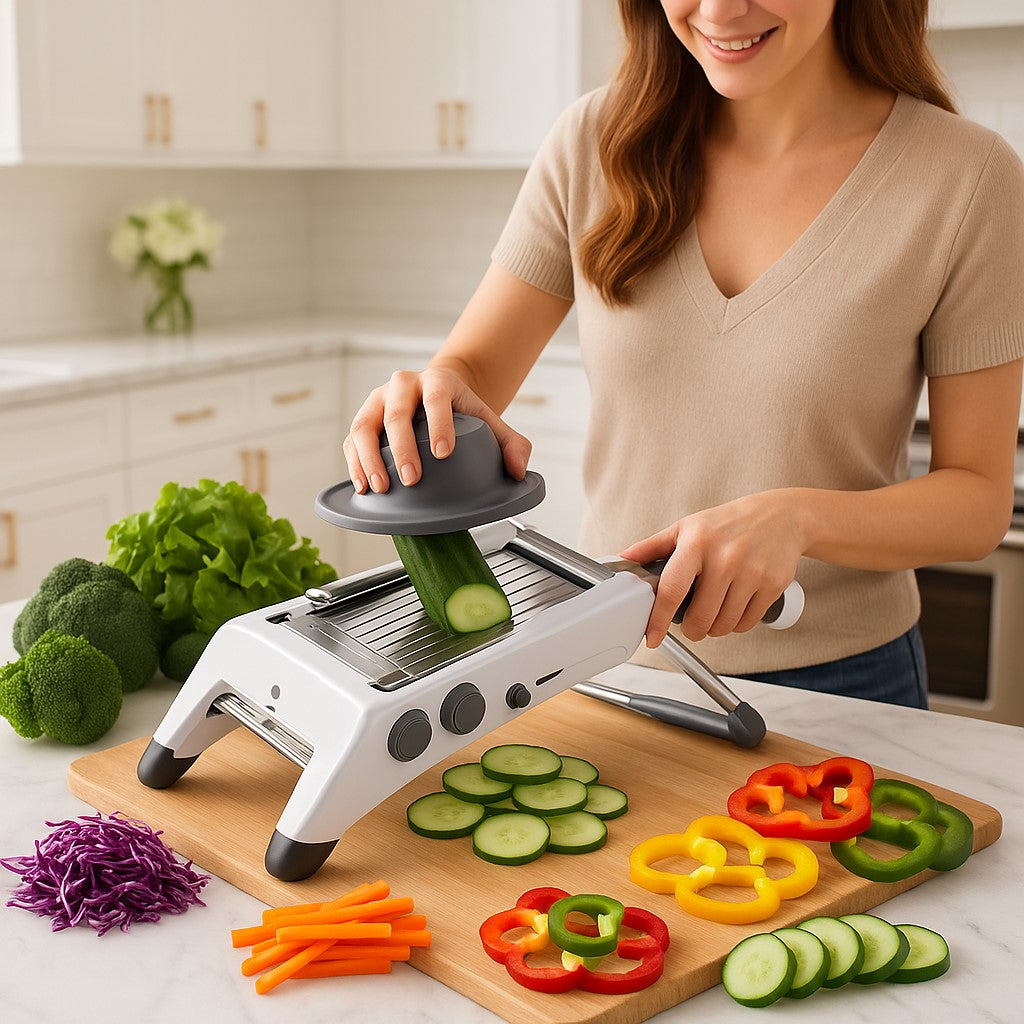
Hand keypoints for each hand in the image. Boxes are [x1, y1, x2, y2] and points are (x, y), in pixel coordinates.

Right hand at [342, 365, 532, 492]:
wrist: (436, 394)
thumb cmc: (461, 411)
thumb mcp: (490, 421)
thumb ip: (512, 443)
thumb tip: (519, 470)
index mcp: (436, 381)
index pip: (435, 398)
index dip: (438, 423)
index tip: (443, 453)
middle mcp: (402, 386)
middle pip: (396, 413)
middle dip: (401, 447)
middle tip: (412, 479)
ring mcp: (378, 401)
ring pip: (365, 425)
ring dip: (369, 457)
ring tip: (381, 487)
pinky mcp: (364, 419)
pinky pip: (352, 440)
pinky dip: (354, 463)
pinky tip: (363, 486)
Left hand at [618, 490, 805, 647]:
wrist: (780, 516)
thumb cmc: (727, 524)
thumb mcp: (686, 527)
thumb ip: (651, 547)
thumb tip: (621, 561)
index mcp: (697, 543)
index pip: (672, 590)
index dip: (658, 619)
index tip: (652, 637)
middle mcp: (724, 558)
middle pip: (700, 618)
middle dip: (692, 628)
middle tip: (692, 621)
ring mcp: (751, 573)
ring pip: (724, 625)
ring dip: (714, 628)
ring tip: (714, 610)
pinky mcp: (772, 585)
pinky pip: (747, 623)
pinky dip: (736, 624)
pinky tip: (734, 607)